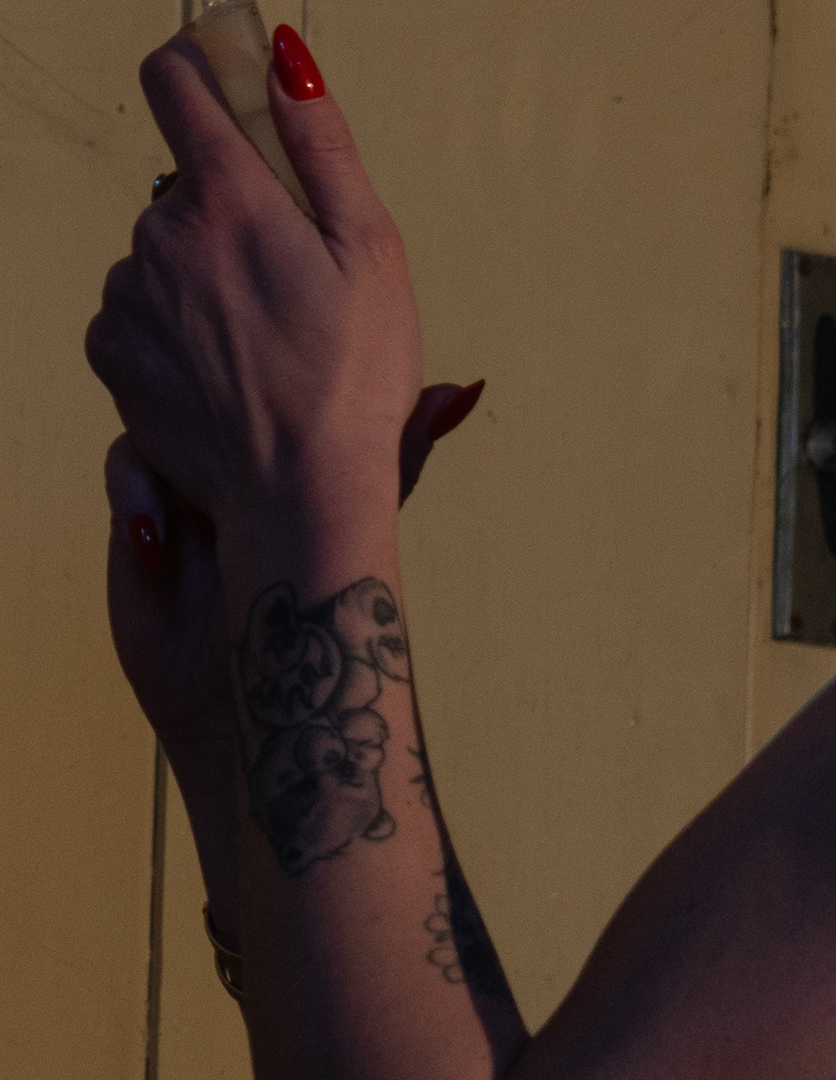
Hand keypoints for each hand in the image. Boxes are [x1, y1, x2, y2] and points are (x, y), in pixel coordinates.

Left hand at [86, 28, 422, 538]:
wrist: (299, 493)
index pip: (177, 83)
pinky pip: (137, 313)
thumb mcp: (371, 248)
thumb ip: (322, 143)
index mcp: (228, 196)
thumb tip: (284, 59)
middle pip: (187, 189)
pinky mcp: (111, 353)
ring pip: (160, 255)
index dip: (199, 68)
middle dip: (230, 214)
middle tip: (290, 280)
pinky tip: (223, 370)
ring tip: (261, 340)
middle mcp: (159, 234)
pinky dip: (172, 329)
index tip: (223, 79)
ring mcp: (127, 296)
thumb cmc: (353, 375)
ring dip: (200, 276)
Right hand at [104, 383, 485, 761]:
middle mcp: (236, 460)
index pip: (269, 384)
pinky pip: (127, 464)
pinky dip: (138, 491)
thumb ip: (401, 454)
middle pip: (209, 390)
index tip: (277, 384)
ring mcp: (186, 482)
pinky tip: (157, 543)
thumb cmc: (321, 621)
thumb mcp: (362, 521)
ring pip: (160, 417)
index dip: (267, 376)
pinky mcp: (140, 516)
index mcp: (290, 454)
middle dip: (212, 402)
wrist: (264, 704)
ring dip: (173, 444)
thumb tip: (463, 387)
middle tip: (234, 455)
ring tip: (199, 514)